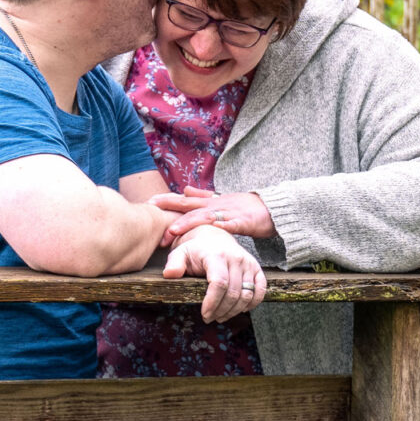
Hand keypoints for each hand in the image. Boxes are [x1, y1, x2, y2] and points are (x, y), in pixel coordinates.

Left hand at [150, 186, 276, 241]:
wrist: (271, 208)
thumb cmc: (244, 207)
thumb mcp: (220, 200)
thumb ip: (202, 197)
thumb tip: (184, 190)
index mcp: (210, 202)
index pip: (185, 201)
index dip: (167, 201)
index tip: (149, 202)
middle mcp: (216, 205)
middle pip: (190, 207)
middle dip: (171, 210)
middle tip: (153, 214)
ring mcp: (229, 213)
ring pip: (206, 217)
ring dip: (189, 223)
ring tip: (174, 229)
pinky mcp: (243, 222)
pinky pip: (231, 225)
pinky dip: (222, 227)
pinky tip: (212, 230)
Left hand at [162, 224, 266, 323]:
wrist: (213, 236)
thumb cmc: (194, 249)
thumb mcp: (180, 253)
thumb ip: (174, 264)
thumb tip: (169, 275)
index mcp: (216, 255)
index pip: (219, 283)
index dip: (212, 302)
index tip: (204, 314)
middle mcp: (235, 258)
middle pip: (233, 293)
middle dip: (221, 310)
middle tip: (210, 318)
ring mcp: (248, 263)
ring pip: (247, 294)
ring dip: (234, 311)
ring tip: (221, 316)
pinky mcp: (256, 268)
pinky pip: (260, 289)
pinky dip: (252, 303)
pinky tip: (240, 309)